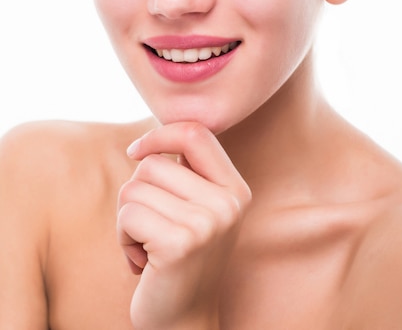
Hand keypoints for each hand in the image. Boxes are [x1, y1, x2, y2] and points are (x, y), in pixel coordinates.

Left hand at [117, 121, 251, 329]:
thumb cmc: (181, 259)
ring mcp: (207, 223)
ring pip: (134, 189)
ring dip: (127, 220)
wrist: (184, 321)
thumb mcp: (197, 210)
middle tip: (151, 227)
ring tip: (147, 245)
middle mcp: (228, 203)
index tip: (136, 151)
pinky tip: (142, 262)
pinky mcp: (179, 243)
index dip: (160, 134)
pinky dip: (123, 238)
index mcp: (235, 189)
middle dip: (137, 194)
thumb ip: (186, 174)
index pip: (196, 133)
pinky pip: (127, 216)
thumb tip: (151, 140)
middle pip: (152, 165)